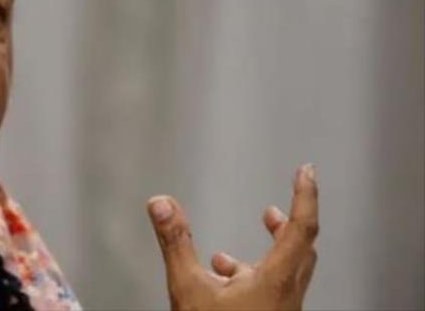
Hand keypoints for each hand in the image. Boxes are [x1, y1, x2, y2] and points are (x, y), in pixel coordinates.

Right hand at [147, 164, 318, 310]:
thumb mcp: (188, 288)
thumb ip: (175, 241)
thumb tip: (160, 202)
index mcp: (276, 280)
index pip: (302, 227)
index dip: (305, 195)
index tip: (306, 170)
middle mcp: (287, 295)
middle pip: (303, 248)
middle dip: (293, 219)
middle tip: (286, 198)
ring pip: (289, 270)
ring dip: (273, 248)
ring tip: (249, 235)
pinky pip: (273, 289)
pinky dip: (254, 273)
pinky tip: (223, 277)